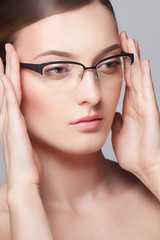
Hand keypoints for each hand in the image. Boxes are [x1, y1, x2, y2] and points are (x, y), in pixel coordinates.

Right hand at [0, 43, 41, 192]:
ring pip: (7, 92)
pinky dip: (7, 90)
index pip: (12, 94)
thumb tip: (35, 126)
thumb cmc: (28, 164)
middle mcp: (9, 119)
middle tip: (7, 49)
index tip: (13, 62)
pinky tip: (6, 77)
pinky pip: (10, 105)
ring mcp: (10, 123)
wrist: (24, 180)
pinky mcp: (14, 128)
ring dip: (5, 73)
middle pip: (7, 88)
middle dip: (7, 68)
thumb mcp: (29, 144)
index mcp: (14, 122)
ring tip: (4, 55)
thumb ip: (29, 132)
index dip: (12, 77)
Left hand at [111, 32, 159, 199]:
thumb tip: (113, 113)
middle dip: (127, 56)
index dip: (120, 66)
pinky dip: (144, 77)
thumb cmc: (132, 151)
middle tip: (122, 37)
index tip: (113, 51)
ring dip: (135, 60)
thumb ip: (116, 120)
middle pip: (132, 74)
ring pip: (139, 78)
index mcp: (128, 107)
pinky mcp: (150, 112)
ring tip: (131, 42)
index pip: (124, 81)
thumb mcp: (118, 132)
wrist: (142, 165)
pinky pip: (147, 91)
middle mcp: (137, 103)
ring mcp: (144, 106)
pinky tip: (142, 63)